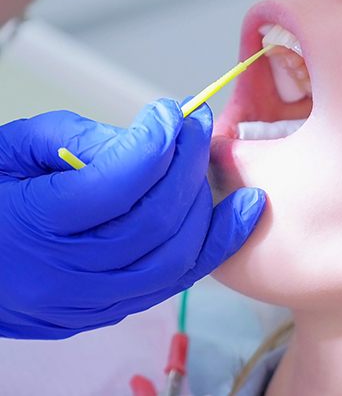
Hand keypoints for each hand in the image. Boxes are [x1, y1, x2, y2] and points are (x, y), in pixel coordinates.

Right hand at [0, 100, 265, 338]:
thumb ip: (83, 140)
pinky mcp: (104, 313)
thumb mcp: (15, 150)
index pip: (115, 184)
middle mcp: (63, 274)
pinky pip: (171, 284)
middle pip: (153, 221)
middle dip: (187, 165)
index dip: (155, 142)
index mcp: (30, 223)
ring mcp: (86, 303)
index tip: (172, 112)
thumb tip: (155, 137)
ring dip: (206, 206)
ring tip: (215, 164)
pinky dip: (210, 247)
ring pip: (172, 259)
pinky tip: (237, 216)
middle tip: (199, 128)